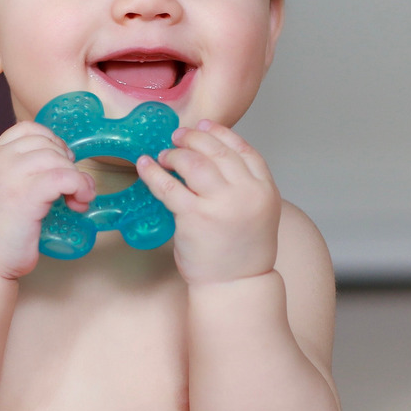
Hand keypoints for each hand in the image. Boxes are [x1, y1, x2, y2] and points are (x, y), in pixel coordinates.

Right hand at [0, 121, 94, 278]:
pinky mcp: (25, 195)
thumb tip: (60, 159)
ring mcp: (9, 175)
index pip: (27, 129)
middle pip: (47, 144)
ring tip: (76, 200)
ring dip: (76, 178)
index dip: (52, 142)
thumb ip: (18, 170)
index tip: (60, 164)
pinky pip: (64, 177)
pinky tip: (79, 202)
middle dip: (67, 163)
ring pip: (58, 159)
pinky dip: (80, 186)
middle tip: (71, 189)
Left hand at [136, 121, 279, 284]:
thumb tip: (210, 156)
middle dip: (194, 138)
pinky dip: (153, 173)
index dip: (221, 133)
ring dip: (176, 154)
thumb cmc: (242, 251)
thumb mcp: (257, 211)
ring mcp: (220, 204)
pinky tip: (145, 165)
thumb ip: (242, 185)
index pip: (244, 150)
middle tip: (178, 136)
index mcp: (265, 190)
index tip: (205, 126)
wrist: (236, 285)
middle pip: (217, 151)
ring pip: (193, 163)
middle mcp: (246, 193)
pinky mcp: (195, 217)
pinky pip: (169, 187)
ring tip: (165, 155)